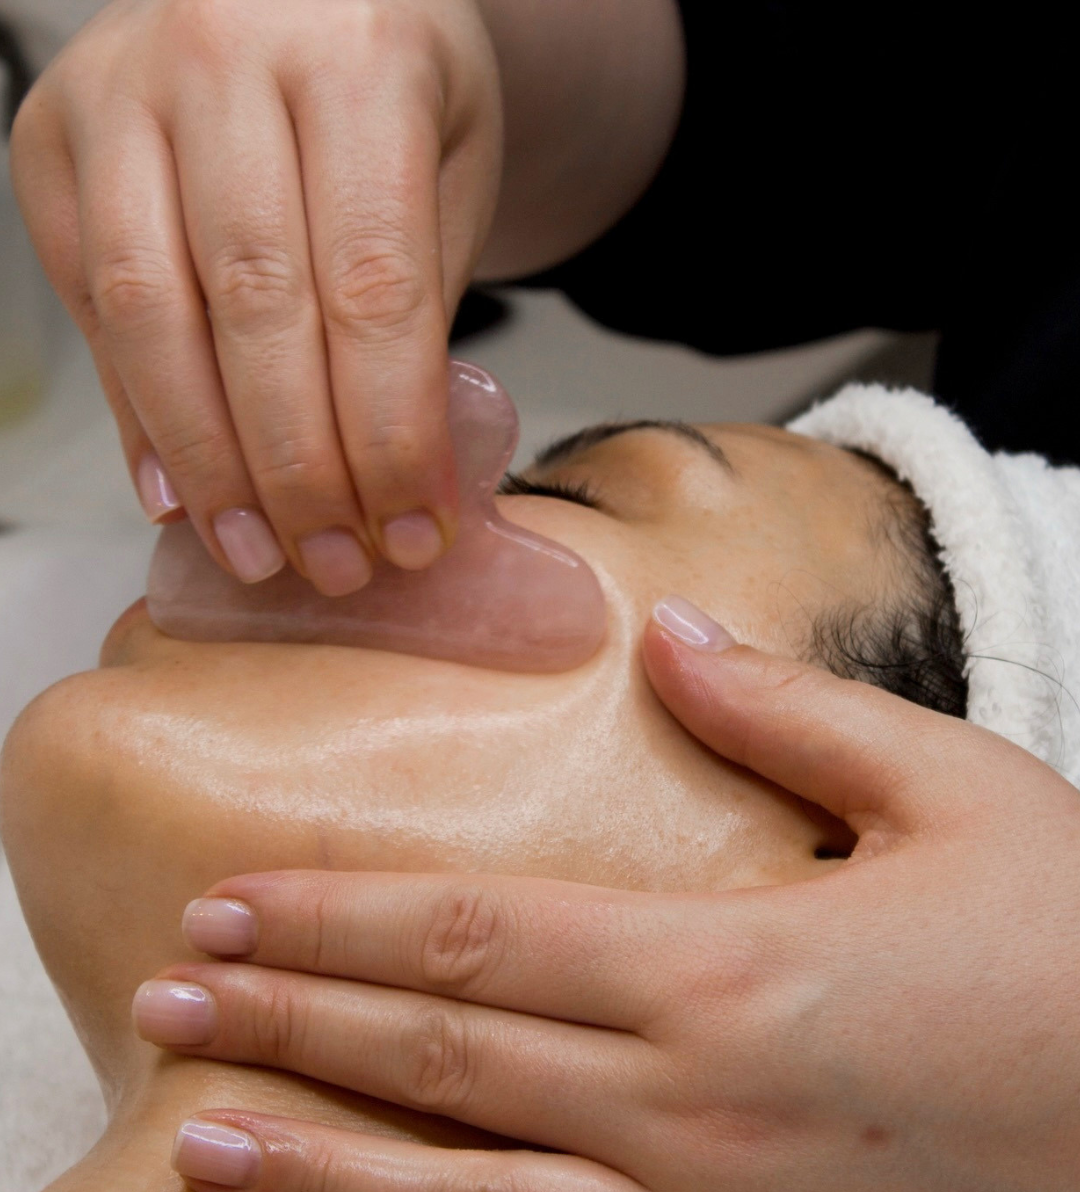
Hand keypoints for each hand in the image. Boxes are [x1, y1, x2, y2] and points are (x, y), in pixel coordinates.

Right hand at [11, 0, 501, 590]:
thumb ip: (418, 308)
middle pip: (256, 309)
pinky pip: (90, 302)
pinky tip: (181, 489)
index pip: (372, 286)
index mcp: (358, 55)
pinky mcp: (54, 136)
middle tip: (332, 563)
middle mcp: (225, 54)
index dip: (388, 432)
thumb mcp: (451, 173)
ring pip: (151, 314)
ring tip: (256, 550)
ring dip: (208, 460)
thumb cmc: (391, 86)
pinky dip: (138, 413)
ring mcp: (122, 90)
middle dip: (298, 468)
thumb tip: (387, 482)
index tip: (411, 527)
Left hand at [135, 601, 1079, 1191]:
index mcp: (724, 967)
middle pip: (440, 1058)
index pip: (472, 932)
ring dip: (327, 1174)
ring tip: (206, 1144)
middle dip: (285, 1025)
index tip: (229, 906)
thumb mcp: (962, 797)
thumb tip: (671, 640)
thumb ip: (795, 715)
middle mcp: (694, 1109)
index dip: (334, 918)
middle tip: (164, 1003)